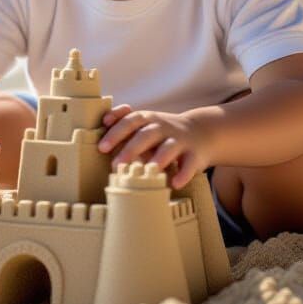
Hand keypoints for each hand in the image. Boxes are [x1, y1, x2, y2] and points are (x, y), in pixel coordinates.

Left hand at [98, 104, 212, 188]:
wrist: (201, 132)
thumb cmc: (163, 131)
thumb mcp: (144, 122)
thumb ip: (123, 123)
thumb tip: (100, 123)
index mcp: (147, 119)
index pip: (130, 121)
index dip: (115, 132)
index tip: (101, 147)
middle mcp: (163, 127)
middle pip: (146, 134)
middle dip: (131, 148)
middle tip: (116, 165)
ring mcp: (179, 140)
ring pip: (168, 147)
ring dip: (157, 159)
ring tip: (147, 171)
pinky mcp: (194, 155)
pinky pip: (189, 164)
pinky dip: (183, 174)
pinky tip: (174, 184)